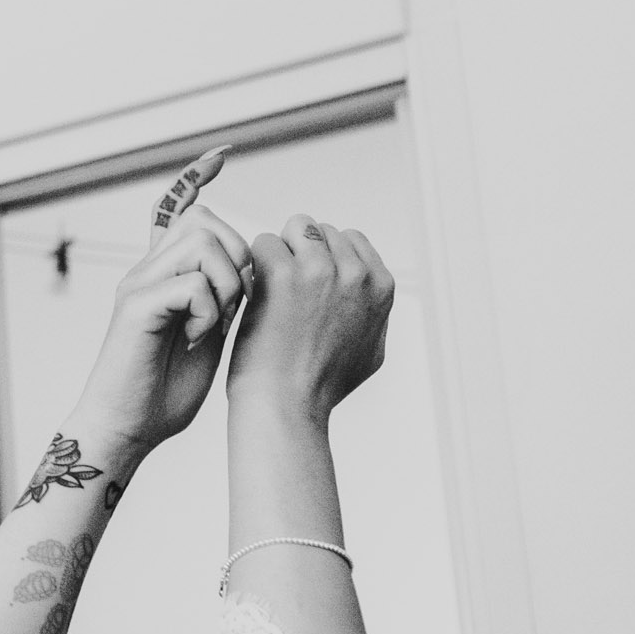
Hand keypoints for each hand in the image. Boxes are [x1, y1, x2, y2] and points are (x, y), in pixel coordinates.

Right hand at [68, 147, 252, 450]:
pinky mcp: (135, 307)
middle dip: (238, 257)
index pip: (176, 208)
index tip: (220, 154)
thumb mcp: (207, 331)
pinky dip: (208, 311)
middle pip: (204, 221)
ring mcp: (138, 285)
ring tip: (216, 325)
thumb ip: (223, 297)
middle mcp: (147, 270)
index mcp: (164, 273)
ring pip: (202, 243)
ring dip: (227, 283)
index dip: (195, 176)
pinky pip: (191, 283)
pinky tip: (199, 341)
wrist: (128, 427)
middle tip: (235, 306)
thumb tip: (255, 270)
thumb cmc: (166, 388)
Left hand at [226, 215, 394, 421]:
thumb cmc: (321, 386)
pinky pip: (263, 243)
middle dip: (299, 251)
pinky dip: (253, 265)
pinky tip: (253, 295)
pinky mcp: (284, 274)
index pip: (350, 239)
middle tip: (284, 290)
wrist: (286, 405)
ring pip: (293, 228)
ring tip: (269, 289)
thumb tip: (368, 294)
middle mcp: (356, 273)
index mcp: (381, 286)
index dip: (323, 257)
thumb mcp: (370, 350)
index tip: (307, 285)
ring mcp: (321, 270)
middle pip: (320, 230)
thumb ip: (372, 314)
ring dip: (277, 252)